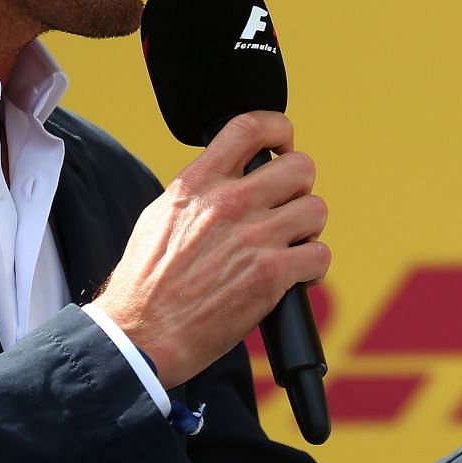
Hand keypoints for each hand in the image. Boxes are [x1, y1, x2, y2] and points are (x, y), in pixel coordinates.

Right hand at [95, 112, 329, 387]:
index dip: (280, 129)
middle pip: (300, 166)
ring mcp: (253, 237)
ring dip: (308, 229)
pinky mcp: (271, 275)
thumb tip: (226, 176)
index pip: (250, 127)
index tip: (284, 145)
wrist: (141, 335)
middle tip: (287, 206)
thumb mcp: (160, 216)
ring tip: (290, 245)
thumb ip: (198, 190)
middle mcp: (228, 203)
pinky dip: (313, 267)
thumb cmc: (145, 283)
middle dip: (300, 186)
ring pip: (316, 210)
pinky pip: (319, 255)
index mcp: (197, 183)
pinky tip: (295, 277)